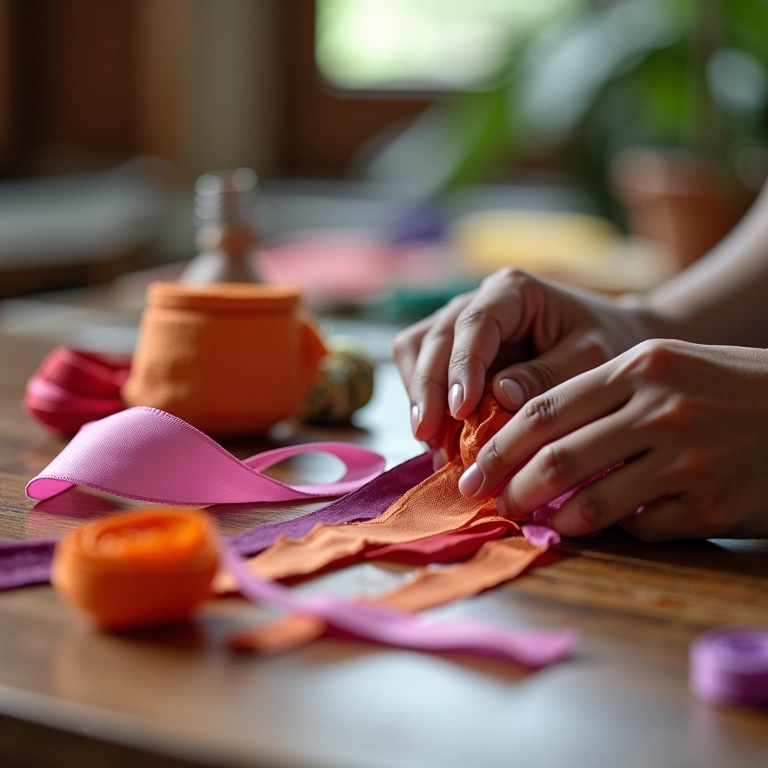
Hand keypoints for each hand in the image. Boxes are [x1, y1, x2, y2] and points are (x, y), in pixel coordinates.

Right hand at [392, 268, 650, 453]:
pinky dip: (424, 406)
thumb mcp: (591, 358)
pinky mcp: (452, 352)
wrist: (611, 340)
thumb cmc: (606, 342)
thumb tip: (499, 396)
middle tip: (428, 436)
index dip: (462, 367)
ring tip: (431, 445)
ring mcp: (459, 325)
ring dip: (417, 398)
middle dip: (426, 389)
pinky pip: (421, 372)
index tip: (460, 409)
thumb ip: (549, 374)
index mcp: (512, 290)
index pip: (474, 324)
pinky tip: (437, 442)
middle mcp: (476, 302)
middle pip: (432, 338)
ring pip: (415, 351)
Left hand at [459, 340, 767, 540]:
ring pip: (591, 503)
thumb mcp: (665, 369)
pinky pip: (640, 527)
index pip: (545, 409)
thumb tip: (534, 442)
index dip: (498, 446)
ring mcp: (687, 460)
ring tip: (535, 520)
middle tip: (489, 503)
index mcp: (639, 368)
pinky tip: (607, 524)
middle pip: (557, 459)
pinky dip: (615, 530)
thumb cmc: (725, 388)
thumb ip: (601, 398)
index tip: (472, 470)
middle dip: (510, 487)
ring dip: (553, 518)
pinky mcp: (712, 505)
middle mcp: (660, 411)